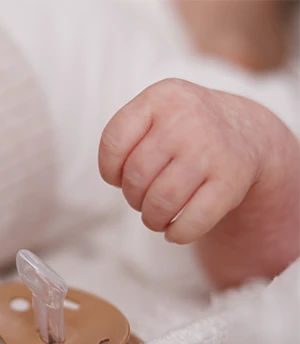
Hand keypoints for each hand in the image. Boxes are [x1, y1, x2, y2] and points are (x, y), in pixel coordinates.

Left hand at [98, 78, 268, 244]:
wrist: (246, 133)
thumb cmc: (183, 132)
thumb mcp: (156, 114)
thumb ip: (126, 137)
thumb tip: (116, 180)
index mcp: (161, 98)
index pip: (113, 142)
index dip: (109, 170)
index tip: (120, 177)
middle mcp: (187, 118)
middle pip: (136, 177)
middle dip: (133, 198)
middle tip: (144, 200)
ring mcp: (212, 149)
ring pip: (162, 201)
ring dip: (152, 219)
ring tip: (157, 218)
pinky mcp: (232, 181)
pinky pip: (193, 220)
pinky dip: (178, 234)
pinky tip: (175, 232)